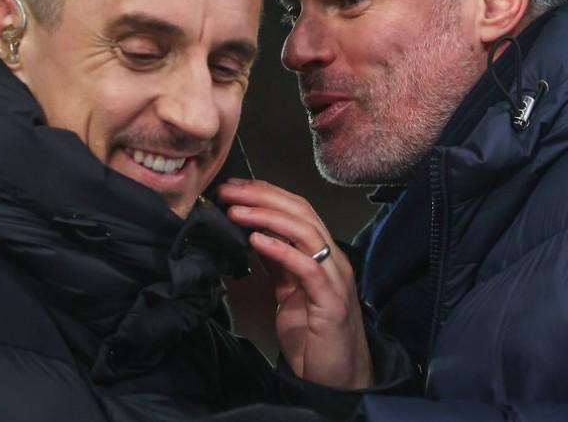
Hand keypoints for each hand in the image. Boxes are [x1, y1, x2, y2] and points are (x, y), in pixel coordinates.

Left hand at [217, 179, 372, 389]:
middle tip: (230, 190)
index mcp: (322, 255)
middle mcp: (333, 259)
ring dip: (267, 217)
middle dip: (263, 196)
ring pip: (305, 232)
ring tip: (236, 211)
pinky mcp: (332, 302)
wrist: (338, 380)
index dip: (265, 194)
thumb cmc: (315, 338)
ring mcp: (335, 278)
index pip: (296, 210)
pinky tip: (257, 241)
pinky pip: (307, 267)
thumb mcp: (289, 294)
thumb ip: (277, 265)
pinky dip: (281, 250)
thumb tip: (251, 237)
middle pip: (301, 212)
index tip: (233, 187)